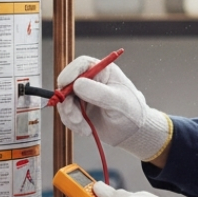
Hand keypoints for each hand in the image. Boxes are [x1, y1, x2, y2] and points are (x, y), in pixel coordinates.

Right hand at [56, 55, 170, 161]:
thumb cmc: (131, 111)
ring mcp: (82, 96)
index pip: (81, 65)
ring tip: (85, 128)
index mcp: (102, 71)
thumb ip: (98, 92)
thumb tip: (77, 84)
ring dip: (70, 116)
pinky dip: (72, 124)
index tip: (64, 85)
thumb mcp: (117, 101)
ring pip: (65, 101)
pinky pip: (67, 114)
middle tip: (75, 117)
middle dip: (67, 102)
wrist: (133, 131)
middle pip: (67, 84)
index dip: (69, 73)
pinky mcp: (79, 110)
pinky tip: (86, 130)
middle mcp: (90, 81)